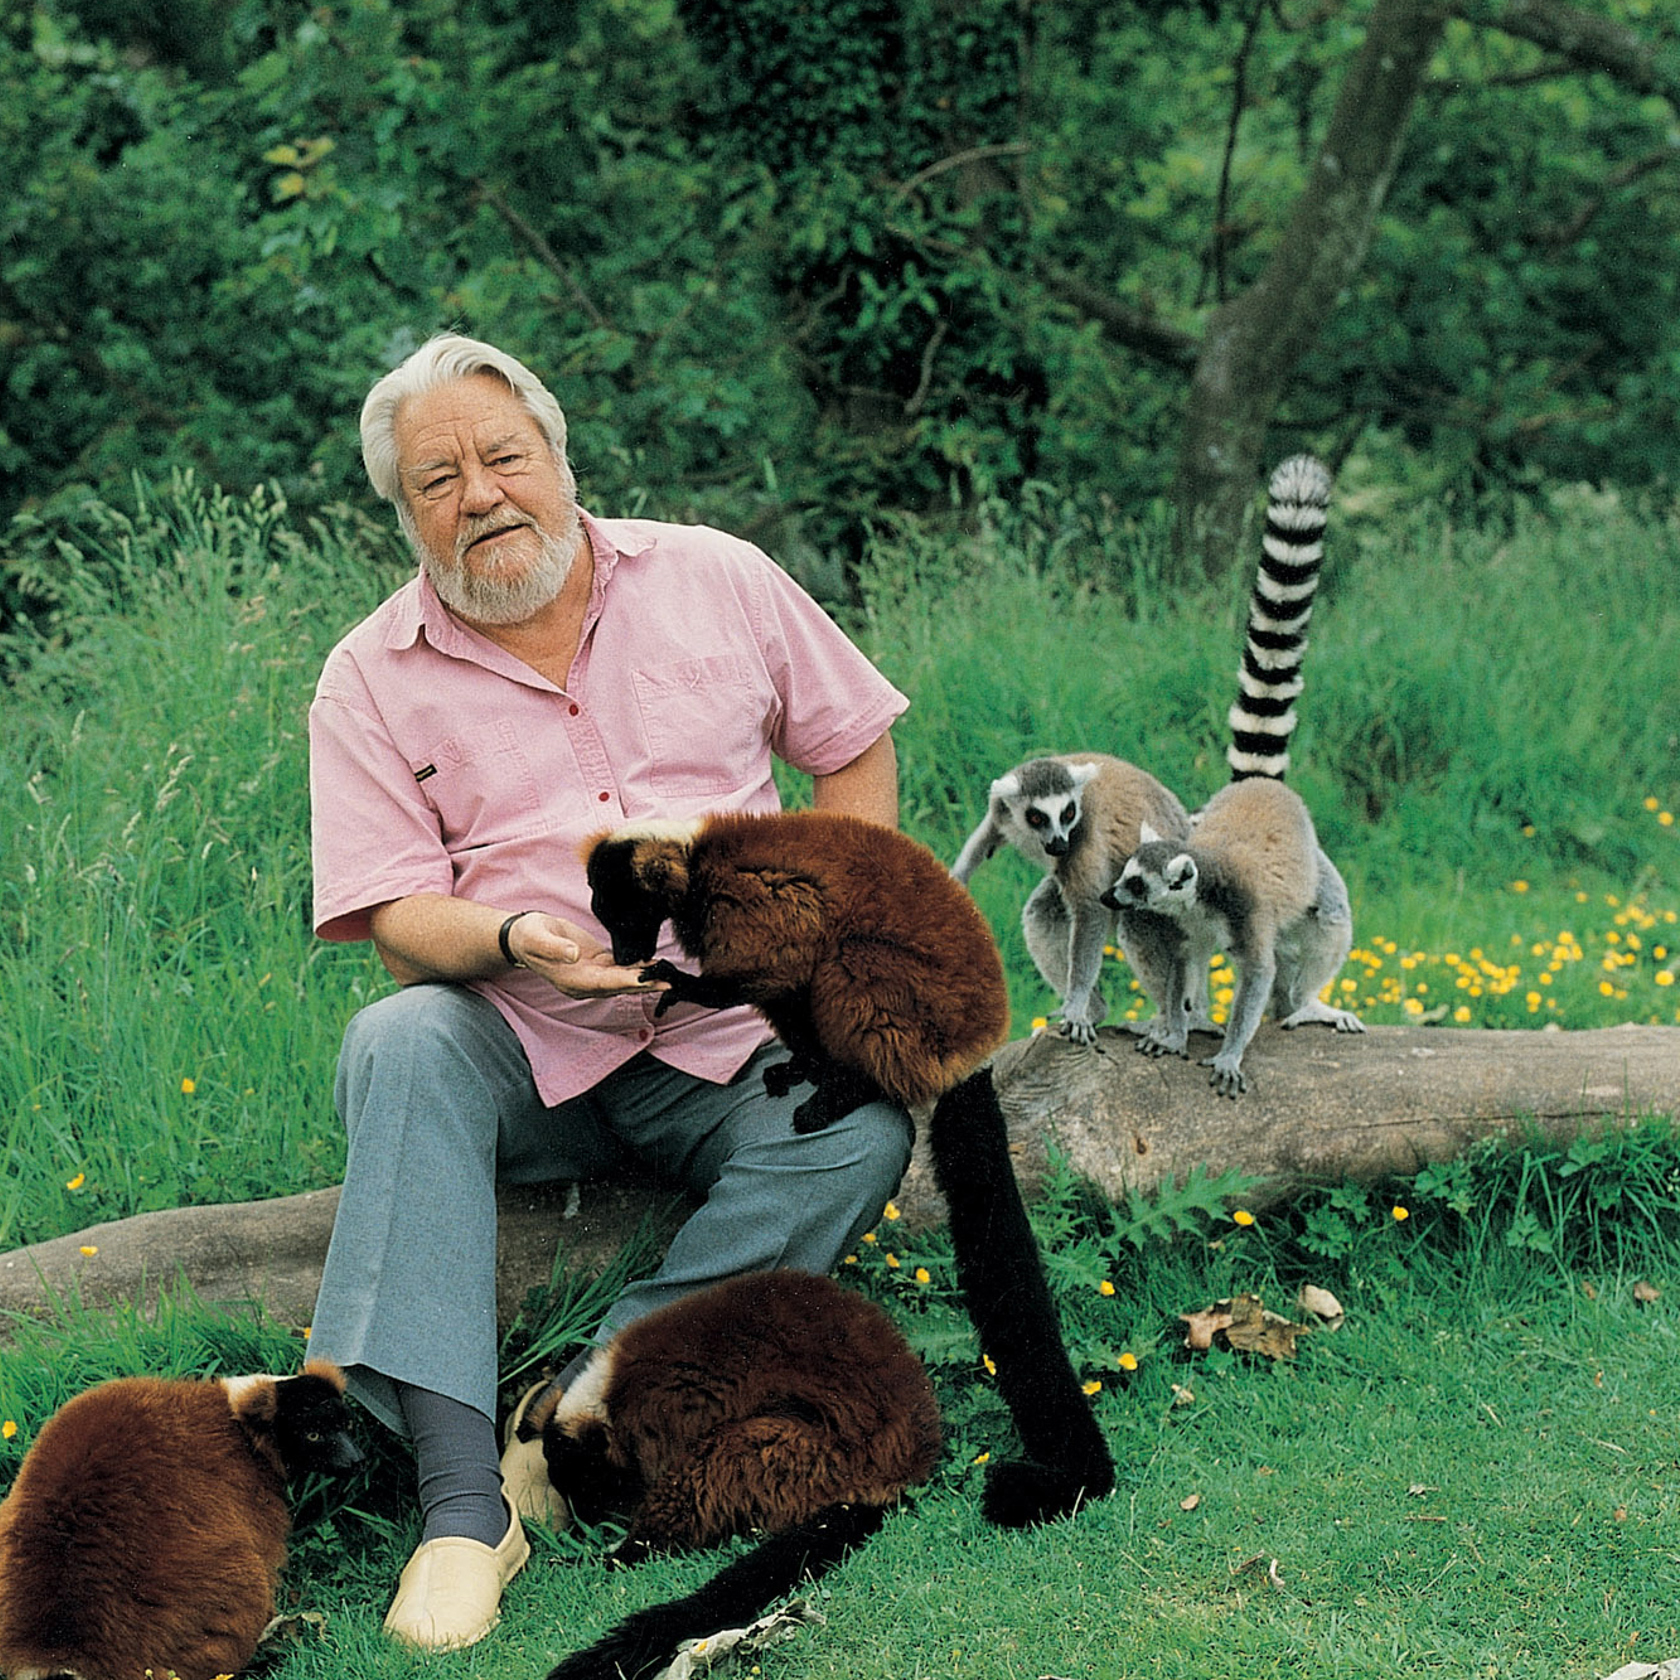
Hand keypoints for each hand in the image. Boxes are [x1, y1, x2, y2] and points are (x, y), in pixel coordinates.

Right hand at [508, 913, 668, 999]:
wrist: (524, 936)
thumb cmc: (529, 937)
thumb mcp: (538, 938)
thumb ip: (555, 948)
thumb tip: (573, 954)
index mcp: (572, 981)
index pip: (605, 983)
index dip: (627, 982)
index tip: (647, 980)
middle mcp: (585, 983)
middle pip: (620, 986)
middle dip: (644, 985)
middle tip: (669, 981)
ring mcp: (592, 975)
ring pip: (623, 980)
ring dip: (645, 978)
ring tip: (668, 973)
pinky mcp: (598, 964)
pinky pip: (621, 970)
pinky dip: (637, 968)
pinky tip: (653, 964)